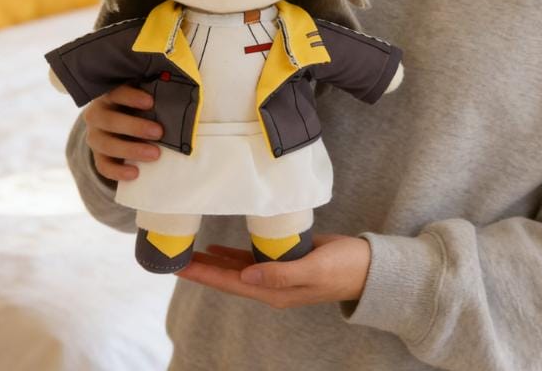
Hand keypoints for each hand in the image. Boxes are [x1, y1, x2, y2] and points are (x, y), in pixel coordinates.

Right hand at [84, 84, 163, 180]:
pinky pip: (103, 166)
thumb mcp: (137, 101)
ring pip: (107, 145)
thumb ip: (150, 100)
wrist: (115, 127)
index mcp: (107, 96)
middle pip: (110, 121)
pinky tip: (135, 173)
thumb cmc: (132, 109)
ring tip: (155, 154)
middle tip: (159, 132)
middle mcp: (96, 116)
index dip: (131, 97)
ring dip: (131, 150)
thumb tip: (174, 102)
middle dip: (135, 127)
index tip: (151, 102)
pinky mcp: (97, 156)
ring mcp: (94, 137)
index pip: (116, 93)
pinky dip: (118, 171)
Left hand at [176, 234, 370, 308]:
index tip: (179, 268)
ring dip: (214, 262)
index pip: (230, 284)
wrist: (367, 266)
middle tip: (174, 259)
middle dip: (202, 269)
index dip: (204, 275)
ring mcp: (276, 274)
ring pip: (236, 269)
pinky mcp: (282, 260)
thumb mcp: (313, 269)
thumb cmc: (343, 267)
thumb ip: (281, 274)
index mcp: (275, 291)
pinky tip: (219, 248)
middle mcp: (271, 285)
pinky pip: (250, 259)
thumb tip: (246, 278)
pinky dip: (232, 254)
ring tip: (190, 253)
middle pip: (227, 278)